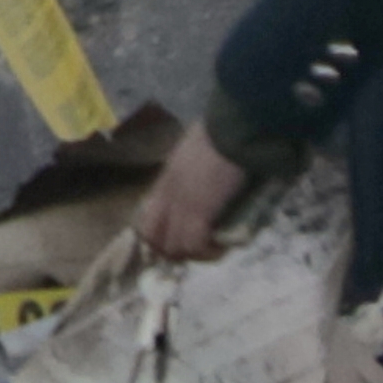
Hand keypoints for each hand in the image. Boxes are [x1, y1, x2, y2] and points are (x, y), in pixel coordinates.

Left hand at [137, 123, 262, 267]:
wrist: (233, 129)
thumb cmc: (222, 132)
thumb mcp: (199, 150)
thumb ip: (196, 168)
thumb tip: (212, 177)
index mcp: (166, 178)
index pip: (149, 217)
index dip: (164, 233)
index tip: (184, 238)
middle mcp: (166, 194)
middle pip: (153, 237)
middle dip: (174, 250)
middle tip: (199, 250)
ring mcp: (179, 205)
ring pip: (172, 247)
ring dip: (194, 254)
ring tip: (215, 249)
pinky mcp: (197, 213)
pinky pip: (194, 246)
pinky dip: (209, 252)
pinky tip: (223, 246)